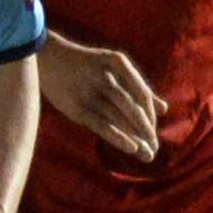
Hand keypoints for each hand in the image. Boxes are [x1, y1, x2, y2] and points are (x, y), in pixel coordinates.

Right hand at [40, 35, 165, 160]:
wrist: (48, 58)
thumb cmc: (86, 66)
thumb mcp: (113, 69)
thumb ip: (138, 87)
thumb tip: (164, 109)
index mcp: (118, 63)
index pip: (142, 95)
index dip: (151, 116)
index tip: (154, 133)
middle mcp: (105, 77)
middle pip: (133, 109)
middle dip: (147, 131)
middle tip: (155, 148)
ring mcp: (90, 92)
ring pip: (119, 119)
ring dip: (136, 138)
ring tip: (147, 155)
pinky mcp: (76, 107)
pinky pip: (102, 125)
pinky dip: (119, 137)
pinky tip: (132, 148)